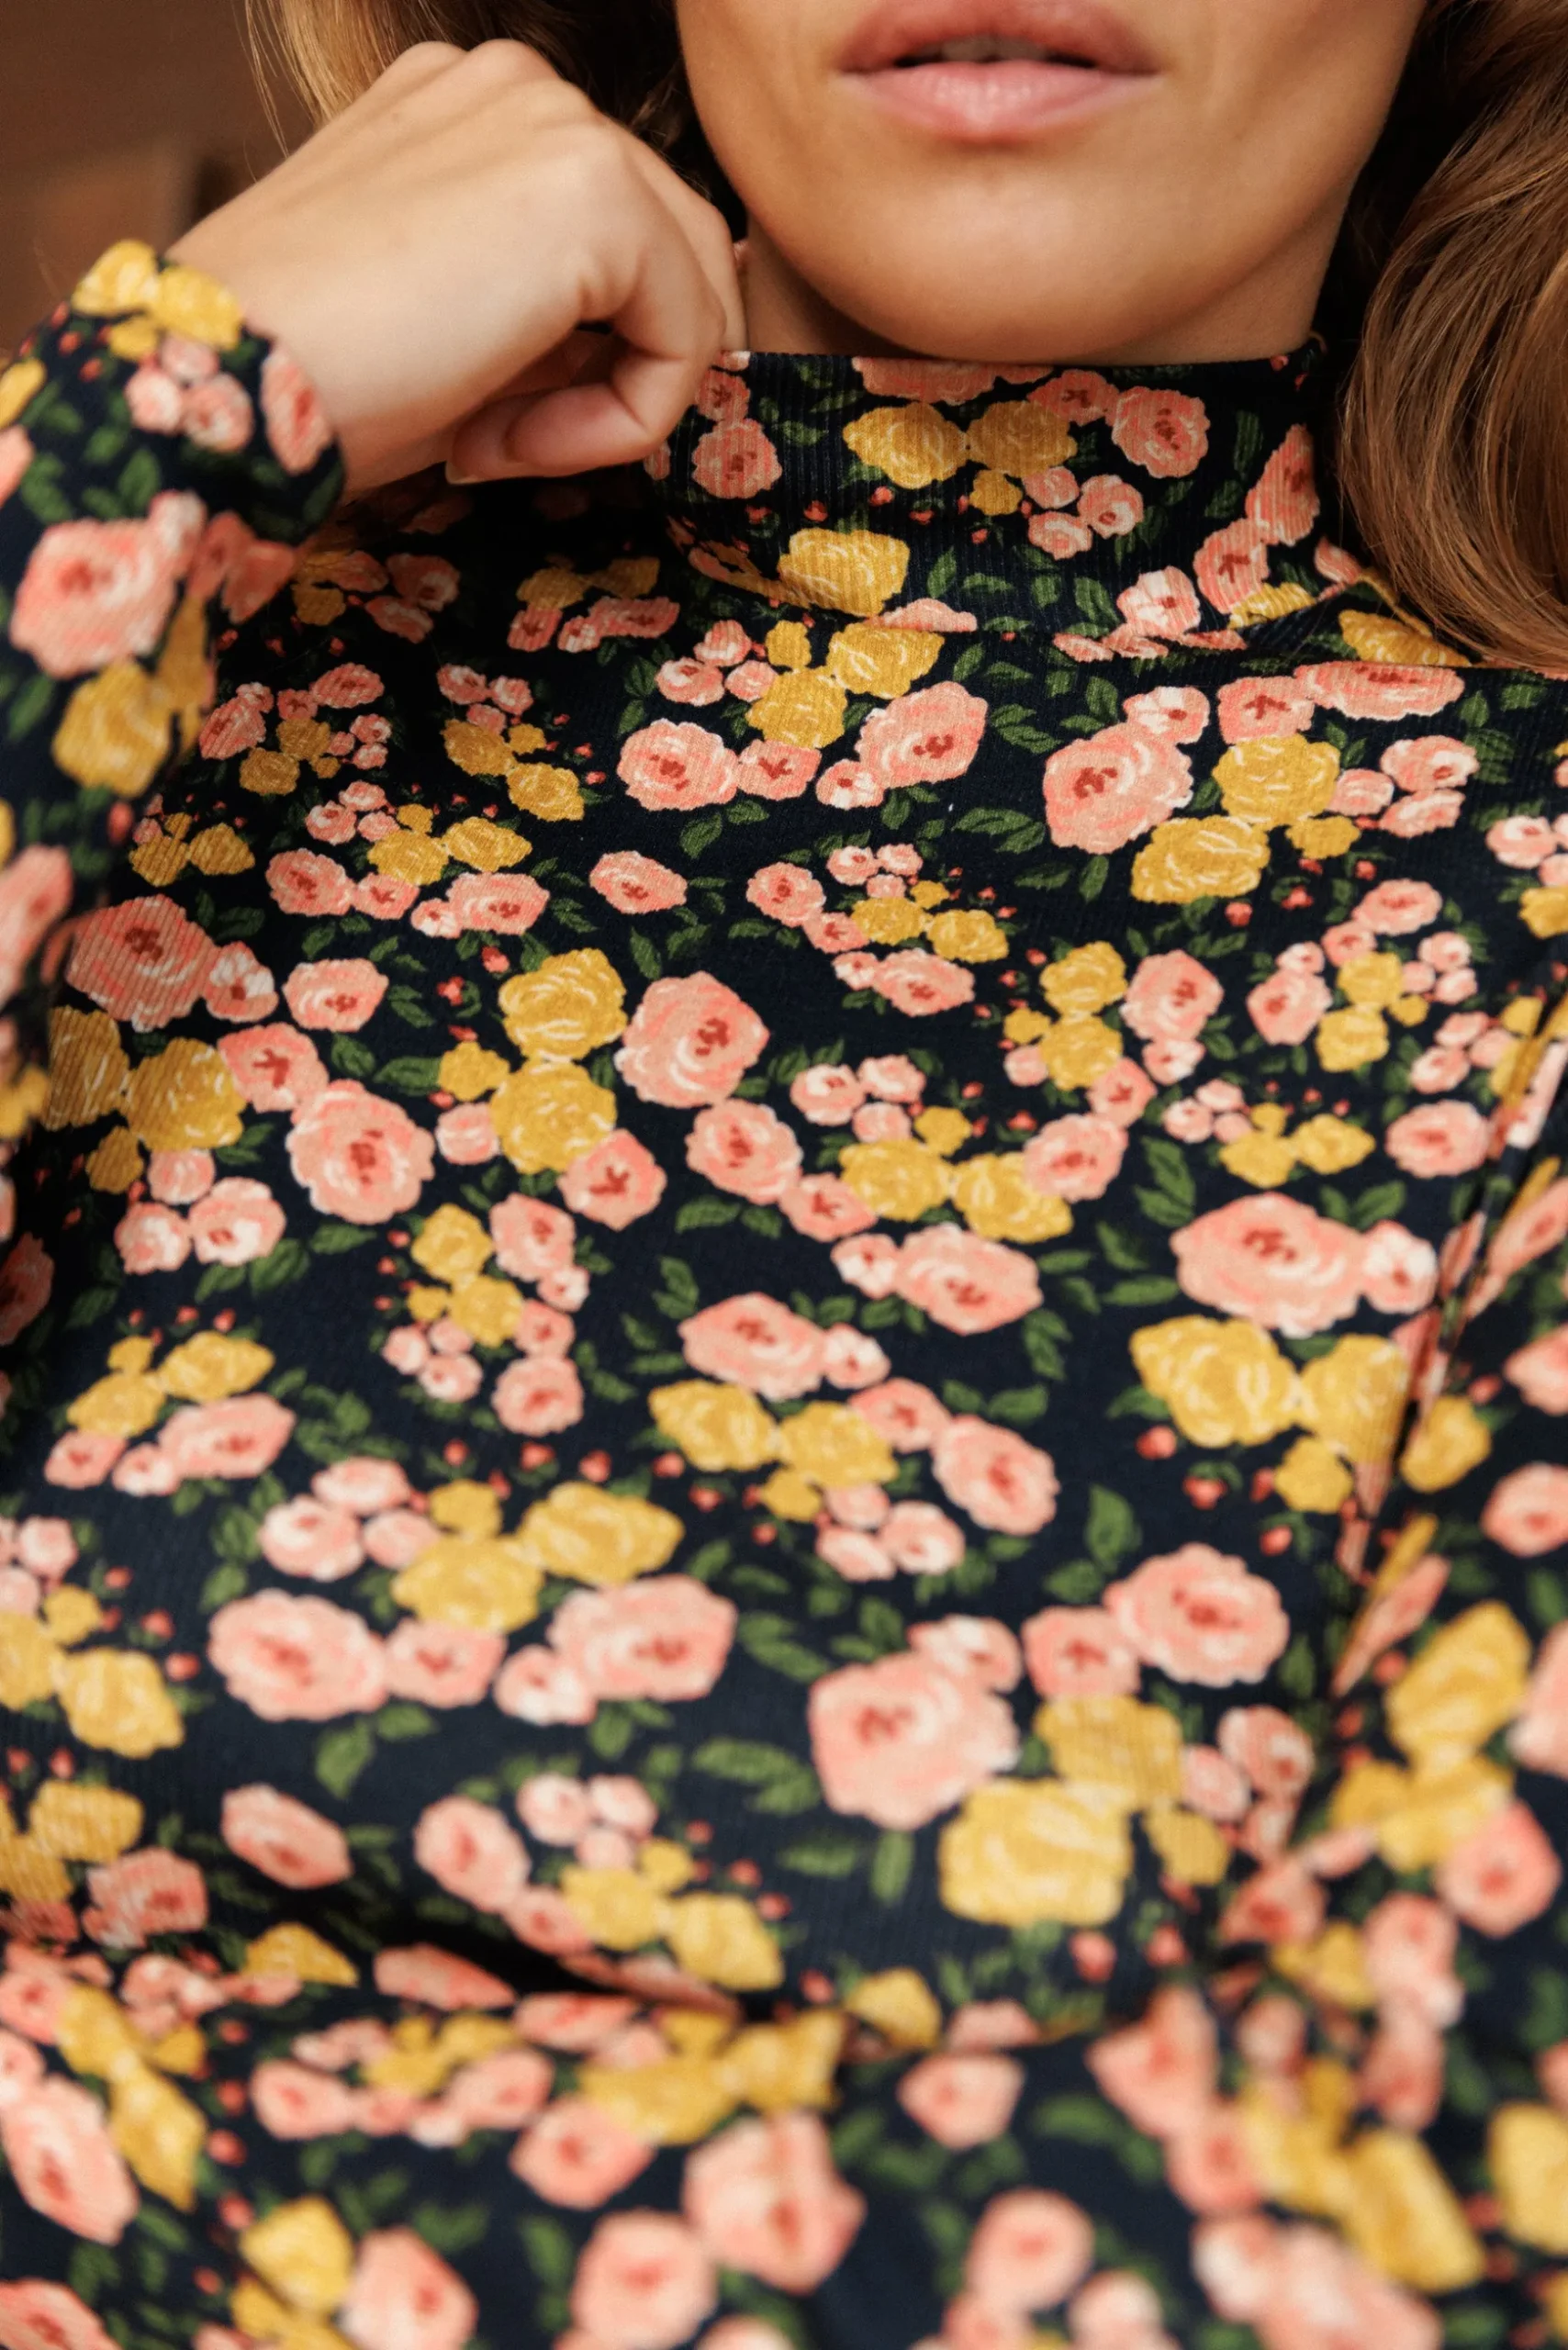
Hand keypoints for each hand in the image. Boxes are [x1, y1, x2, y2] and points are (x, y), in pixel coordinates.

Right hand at [170, 40, 746, 492]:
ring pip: (690, 297)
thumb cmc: (309, 375)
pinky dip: (618, 424)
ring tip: (495, 444)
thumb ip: (558, 313)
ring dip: (611, 405)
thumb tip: (674, 349)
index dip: (583, 358)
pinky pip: (685, 340)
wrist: (226, 379)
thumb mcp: (451, 322)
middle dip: (615, 375)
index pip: (615, 233)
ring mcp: (562, 124)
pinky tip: (504, 440)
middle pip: (673, 252)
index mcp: (473, 104)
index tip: (481, 423)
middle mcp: (521, 87)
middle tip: (500, 445)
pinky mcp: (597, 193)